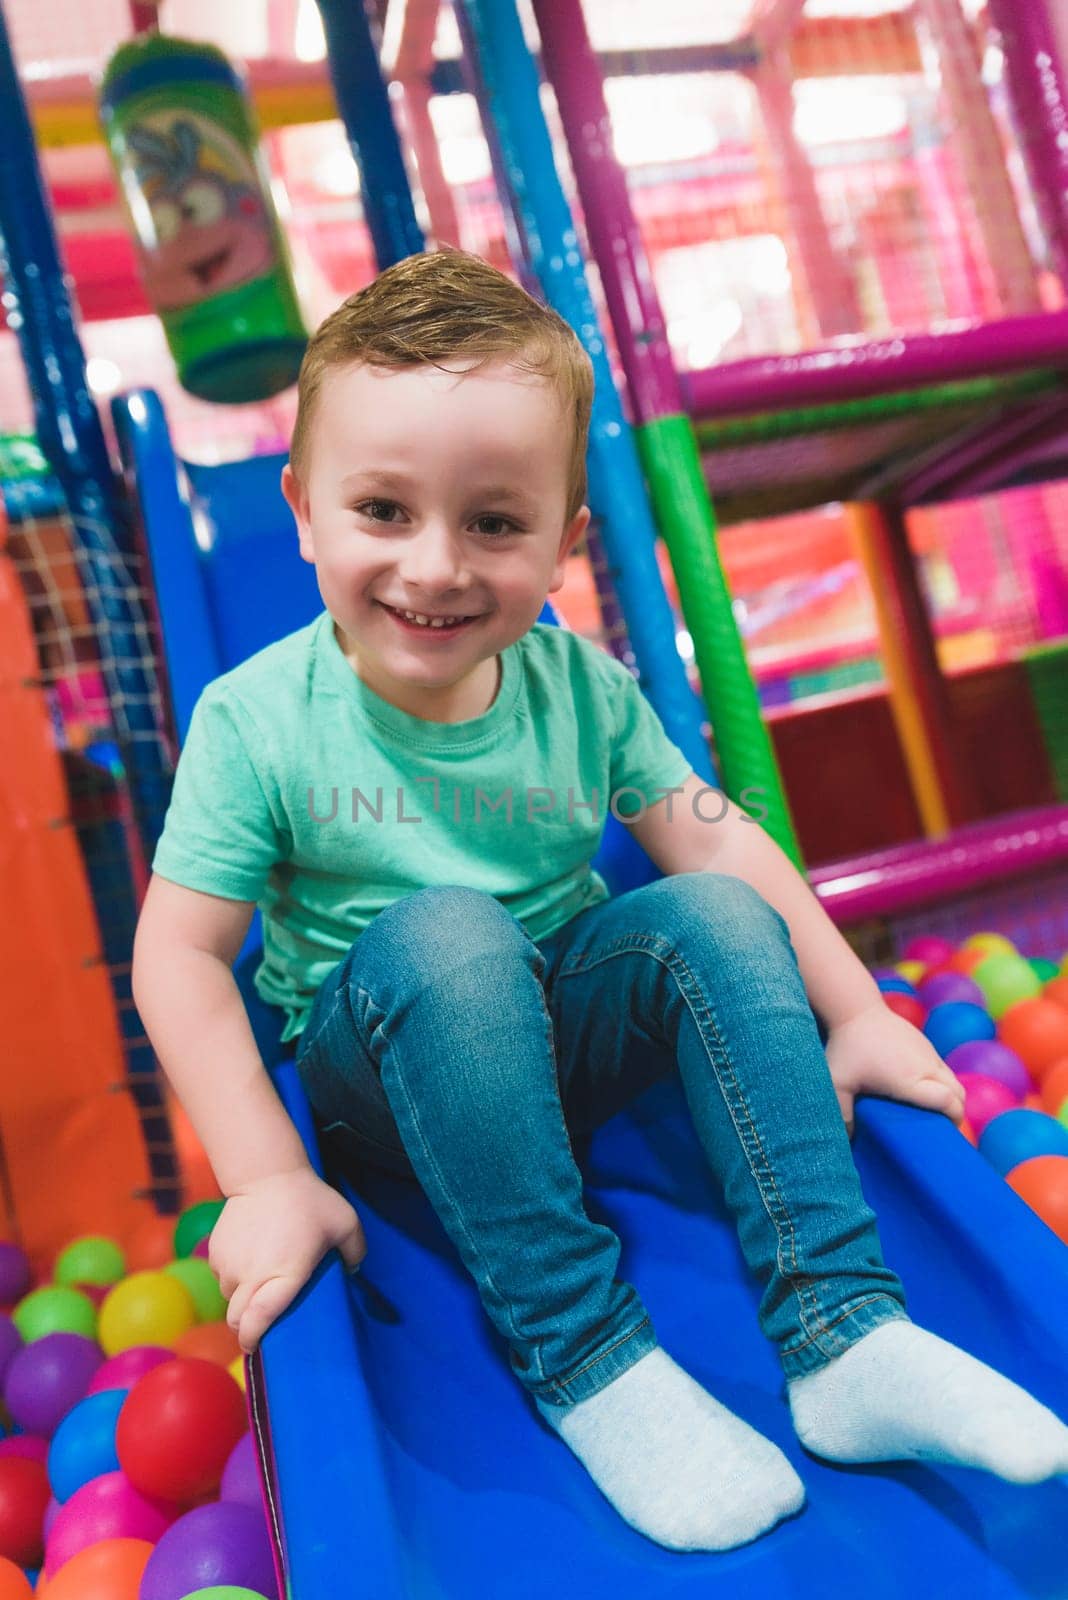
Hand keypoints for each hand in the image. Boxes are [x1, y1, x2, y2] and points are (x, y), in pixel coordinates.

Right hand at [208, 1166, 366, 1353]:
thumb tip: (354, 1272)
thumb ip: (355, 1252)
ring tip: (261, 1283)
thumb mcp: (345, 1222)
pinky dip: (233, 1278)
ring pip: (230, 1299)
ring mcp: (228, 1265)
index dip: (255, 1338)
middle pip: (238, 1319)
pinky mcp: (215, 1253)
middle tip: (261, 1324)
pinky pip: (222, 1277)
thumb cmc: (309, 1200)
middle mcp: (251, 1276)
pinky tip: (249, 1260)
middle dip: (247, 1328)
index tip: (257, 1347)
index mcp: (283, 1275)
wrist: (266, 1173)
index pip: (260, 1319)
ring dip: (242, 1300)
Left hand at [824, 1001, 965, 1137]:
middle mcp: (926, 1067)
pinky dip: (942, 1082)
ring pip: (953, 1080)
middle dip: (957, 1112)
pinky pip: (943, 1068)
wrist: (857, 1009)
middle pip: (959, 1094)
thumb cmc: (847, 1048)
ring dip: (951, 1096)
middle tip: (940, 1126)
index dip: (954, 1119)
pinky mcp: (925, 1044)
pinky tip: (923, 1089)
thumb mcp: (838, 1082)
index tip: (946, 1132)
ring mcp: (929, 1053)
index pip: (949, 1101)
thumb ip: (843, 1113)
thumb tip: (849, 1139)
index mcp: (911, 1081)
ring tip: (932, 1111)